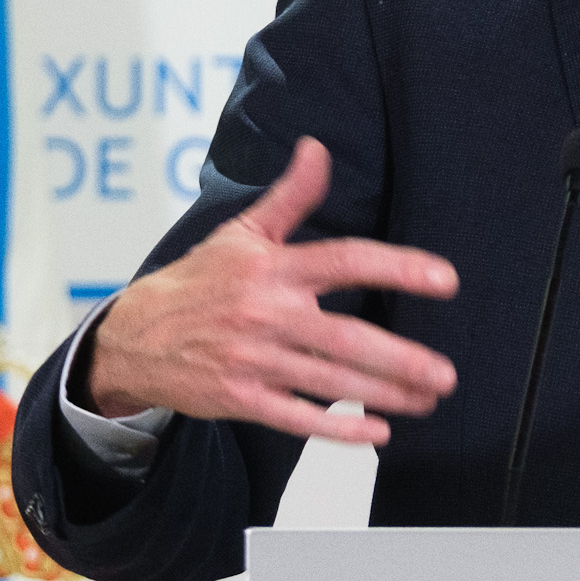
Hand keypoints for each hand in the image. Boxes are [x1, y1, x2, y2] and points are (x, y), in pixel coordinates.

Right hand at [79, 137, 459, 444]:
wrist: (134, 336)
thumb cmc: (199, 281)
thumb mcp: (243, 232)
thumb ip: (291, 195)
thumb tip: (318, 148)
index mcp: (273, 268)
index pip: (345, 261)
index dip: (397, 268)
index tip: (444, 279)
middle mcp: (266, 313)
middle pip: (345, 337)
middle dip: (400, 359)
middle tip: (445, 373)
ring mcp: (253, 359)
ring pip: (329, 380)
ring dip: (384, 394)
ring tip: (426, 399)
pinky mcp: (241, 398)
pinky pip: (298, 417)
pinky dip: (339, 429)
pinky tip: (377, 432)